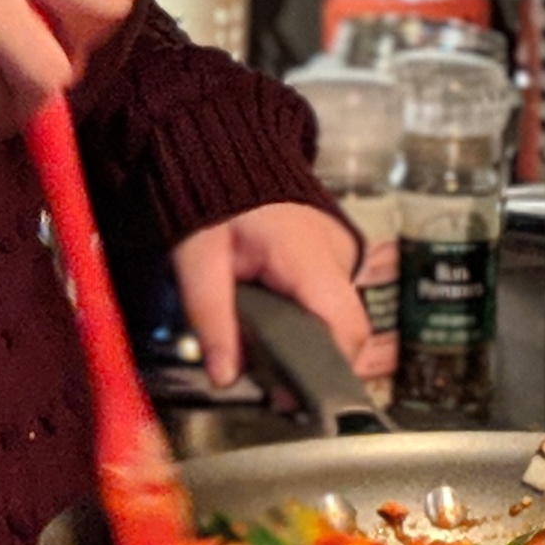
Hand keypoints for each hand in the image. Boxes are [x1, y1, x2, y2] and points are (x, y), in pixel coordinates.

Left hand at [172, 200, 396, 390]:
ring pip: (340, 316)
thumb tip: (225, 378)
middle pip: (347, 330)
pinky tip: (278, 317)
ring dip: (309, 338)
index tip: (292, 395)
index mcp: (310, 256)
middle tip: (272, 380)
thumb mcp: (197, 259)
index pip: (346, 328)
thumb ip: (211, 319)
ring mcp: (343, 252)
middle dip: (313, 360)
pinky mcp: (336, 254)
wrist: (225, 148)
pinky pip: (331, 298)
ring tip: (269, 344)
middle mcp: (339, 254)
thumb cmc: (212, 199)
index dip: (328, 369)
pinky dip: (307, 315)